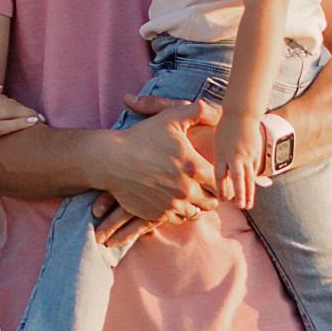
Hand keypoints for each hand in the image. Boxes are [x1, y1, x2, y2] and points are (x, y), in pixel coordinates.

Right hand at [0, 84, 43, 153]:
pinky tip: (33, 123)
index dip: (11, 103)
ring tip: (39, 120)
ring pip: (8, 112)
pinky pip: (3, 126)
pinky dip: (20, 124)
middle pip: (7, 102)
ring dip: (26, 115)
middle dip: (23, 108)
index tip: (21, 110)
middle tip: (37, 115)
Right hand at [101, 102, 220, 227]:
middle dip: (210, 195)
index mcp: (193, 167)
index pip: (221, 183)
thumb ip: (200, 111)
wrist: (110, 159)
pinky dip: (178, 212)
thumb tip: (220, 113)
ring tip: (188, 194)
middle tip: (204, 187)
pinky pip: (178, 219)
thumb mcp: (171, 117)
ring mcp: (171, 204)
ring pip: (195, 213)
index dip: (220, 181)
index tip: (213, 176)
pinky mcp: (158, 214)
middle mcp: (186, 189)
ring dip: (195, 205)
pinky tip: (173, 199)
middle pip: (211, 202)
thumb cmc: (142, 136)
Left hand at [213, 106, 267, 209]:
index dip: (221, 188)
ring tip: (248, 205)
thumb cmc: (225, 129)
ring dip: (248, 193)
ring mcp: (247, 156)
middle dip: (239, 193)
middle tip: (240, 206)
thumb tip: (221, 177)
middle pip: (238, 178)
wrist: (241, 114)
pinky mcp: (255, 155)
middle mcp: (235, 157)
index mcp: (221, 155)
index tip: (222, 199)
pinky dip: (251, 182)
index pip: (221, 176)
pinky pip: (253, 171)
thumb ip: (220, 161)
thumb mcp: (218, 145)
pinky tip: (250, 193)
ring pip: (248, 178)